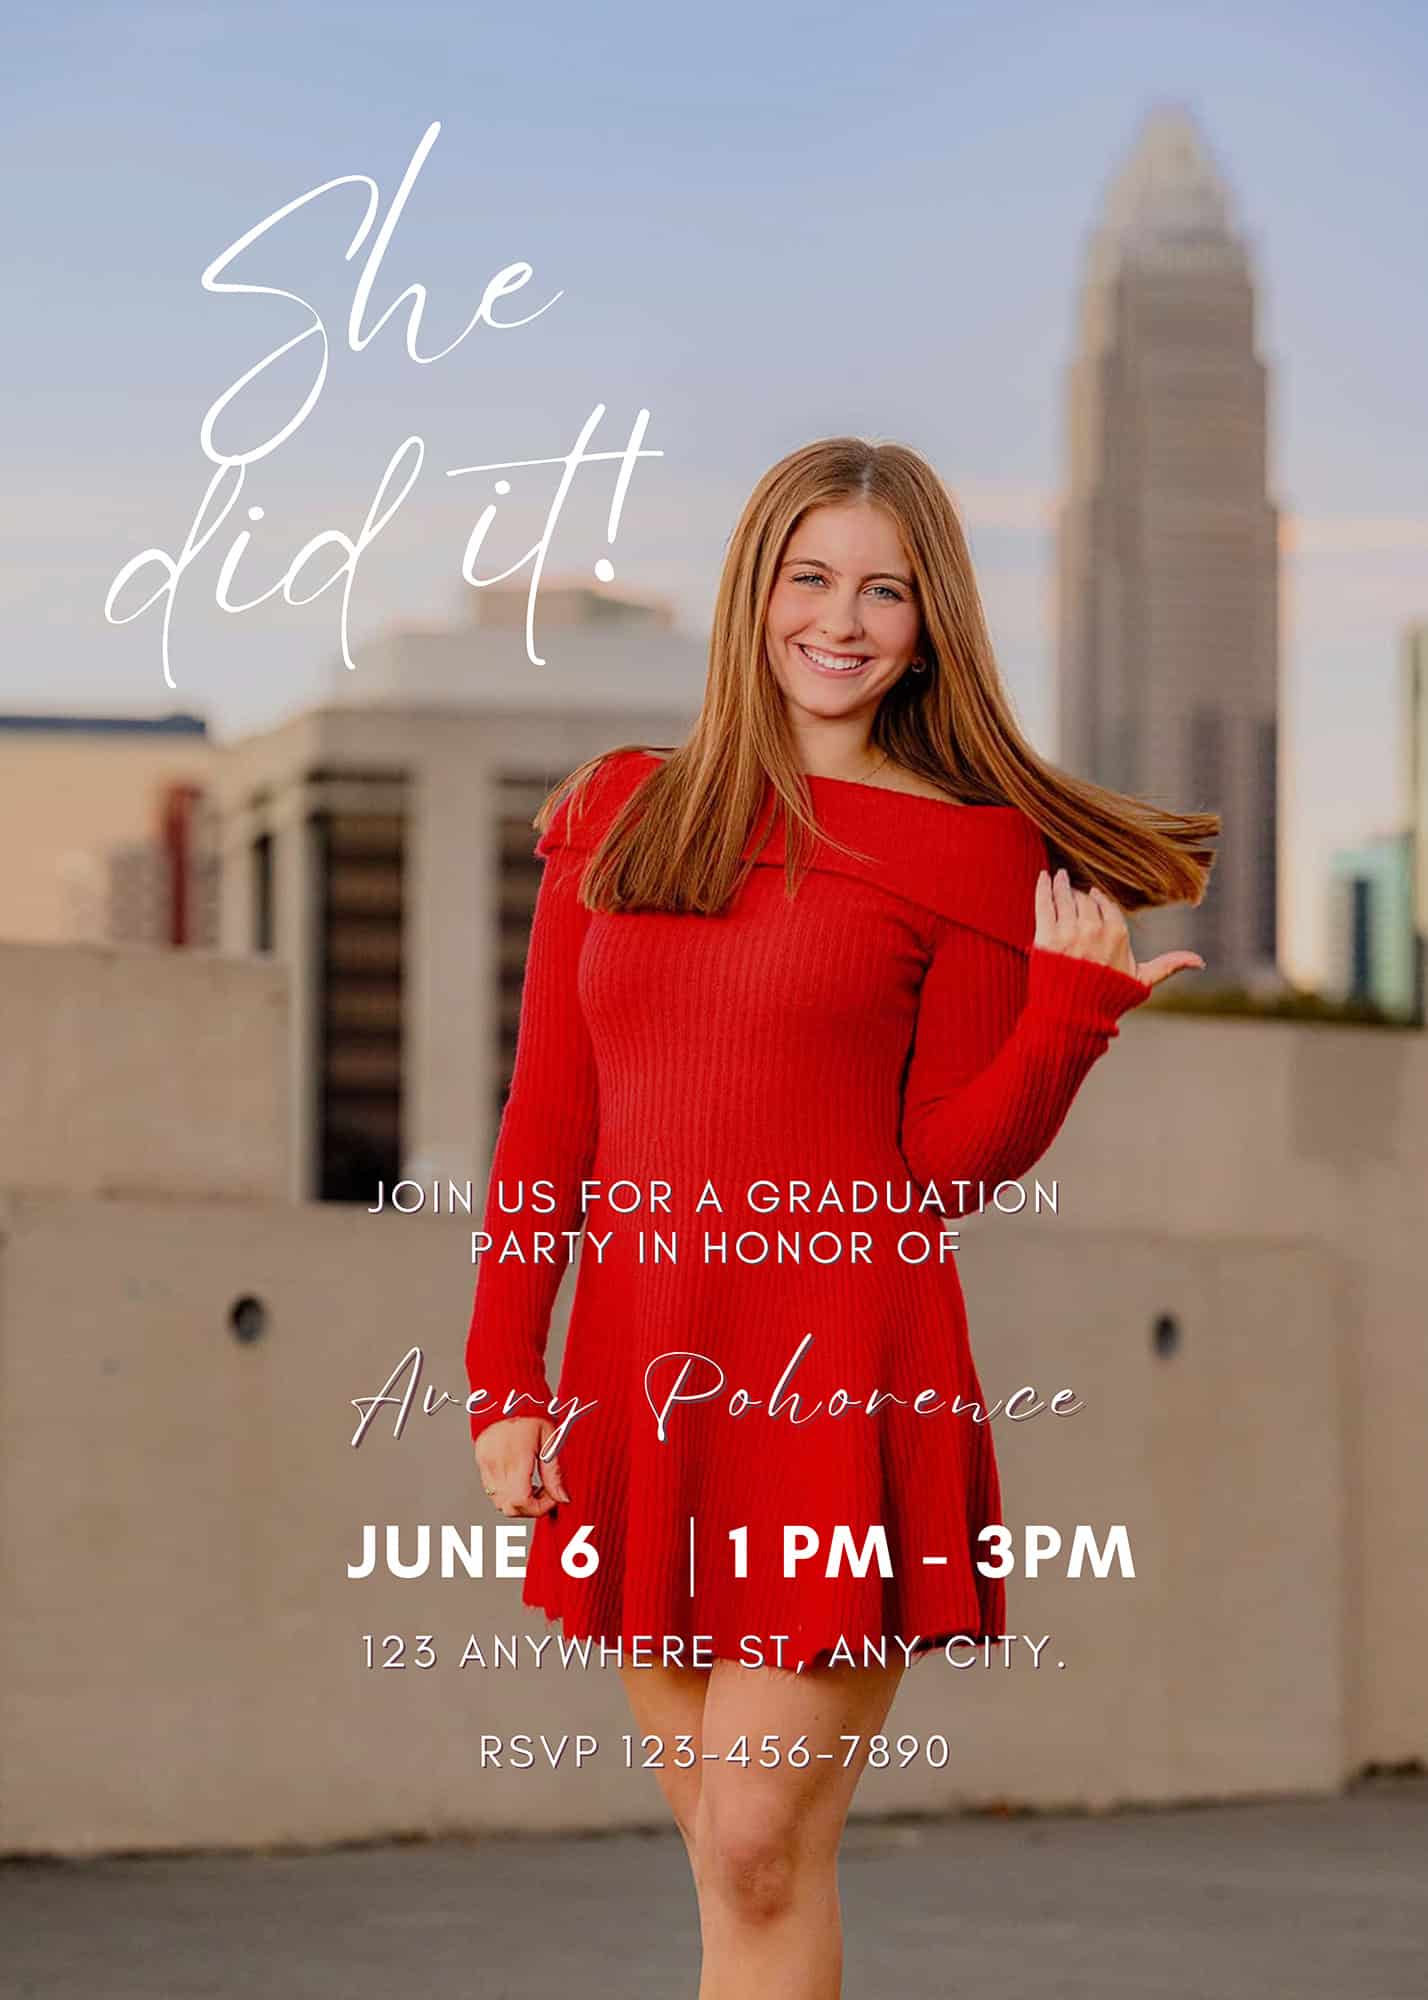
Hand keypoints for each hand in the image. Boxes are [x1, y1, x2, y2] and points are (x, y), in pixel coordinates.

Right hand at [475, 1418, 569, 1517]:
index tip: (553, 1498)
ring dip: (517, 1503)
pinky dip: (506, 1493)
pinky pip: (491, 1490)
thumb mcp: (550, 1439)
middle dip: (530, 1508)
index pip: (522, 1502)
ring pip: (498, 1502)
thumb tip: (563, 1498)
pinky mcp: (480, 1461)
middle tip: (545, 1493)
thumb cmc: (532, 1412)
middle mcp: (497, 1465)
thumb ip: (554, 1473)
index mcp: (517, 1458)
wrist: (506, 1393)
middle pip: (510, 1508)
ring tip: (533, 1485)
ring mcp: (486, 1464)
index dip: (539, 1508)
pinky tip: (519, 1479)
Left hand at [1035, 868, 1203, 990]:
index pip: (1106, 904)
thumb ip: (1169, 965)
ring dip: (1061, 883)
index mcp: (1117, 933)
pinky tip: (1043, 876)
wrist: (1073, 1017)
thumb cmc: (1109, 999)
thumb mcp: (1142, 981)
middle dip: (1079, 892)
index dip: (1098, 899)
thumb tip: (1201, 962)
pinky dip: (1043, 887)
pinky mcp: (1046, 936)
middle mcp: (1094, 928)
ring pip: (1065, 897)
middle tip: (1072, 885)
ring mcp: (1069, 931)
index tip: (1093, 894)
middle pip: (1084, 899)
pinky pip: (1044, 903)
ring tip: (1058, 876)